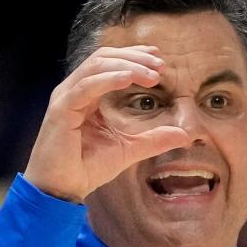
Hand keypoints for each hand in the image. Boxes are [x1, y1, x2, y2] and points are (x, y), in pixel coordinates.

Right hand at [24, 45, 190, 202]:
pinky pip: (86, 86)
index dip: (135, 57)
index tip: (160, 61)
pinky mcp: (61, 110)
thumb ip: (154, 139)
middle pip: (104, 58)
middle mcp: (75, 90)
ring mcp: (66, 97)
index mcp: (88, 94)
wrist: (63, 190)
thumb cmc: (88, 168)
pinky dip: (108, 79)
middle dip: (134, 57)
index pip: (110, 63)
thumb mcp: (130, 150)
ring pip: (96, 66)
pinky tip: (129, 79)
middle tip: (160, 65)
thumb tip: (185, 135)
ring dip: (127, 65)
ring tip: (152, 74)